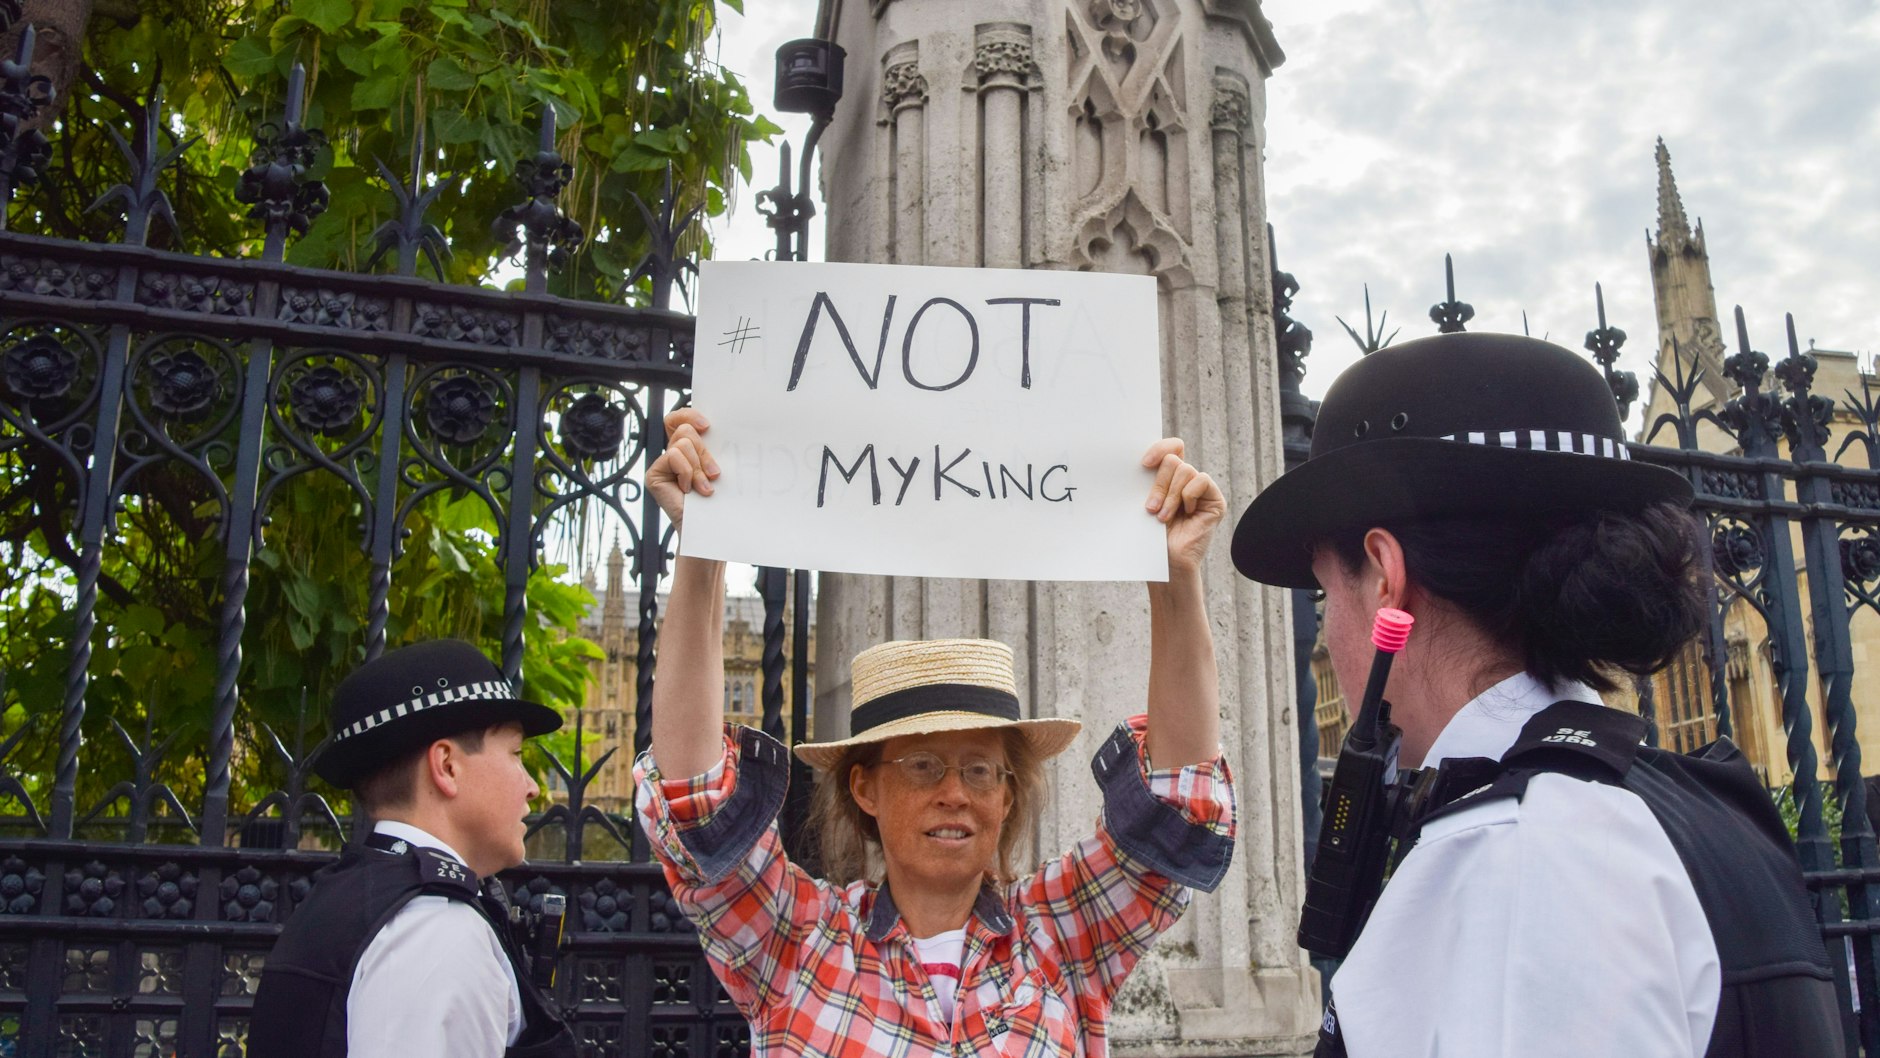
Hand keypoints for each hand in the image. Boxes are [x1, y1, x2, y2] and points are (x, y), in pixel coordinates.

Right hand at [647, 408, 718, 528]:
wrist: (709, 527)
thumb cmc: (717, 499)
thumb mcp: (716, 467)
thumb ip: (711, 448)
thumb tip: (712, 428)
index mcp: (688, 448)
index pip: (680, 418)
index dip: (690, 414)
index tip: (707, 426)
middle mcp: (672, 453)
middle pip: (685, 430)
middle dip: (704, 452)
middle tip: (714, 474)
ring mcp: (662, 464)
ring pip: (683, 443)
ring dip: (698, 467)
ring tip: (704, 487)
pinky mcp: (653, 474)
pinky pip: (673, 456)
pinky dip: (687, 472)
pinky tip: (688, 491)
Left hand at [1141, 438, 1223, 574]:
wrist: (1165, 562)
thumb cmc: (1151, 536)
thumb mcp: (1145, 502)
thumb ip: (1148, 481)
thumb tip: (1143, 461)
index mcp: (1168, 477)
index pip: (1170, 447)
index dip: (1159, 449)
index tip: (1144, 464)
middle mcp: (1186, 480)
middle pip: (1173, 460)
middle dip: (1159, 484)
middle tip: (1150, 508)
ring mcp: (1201, 489)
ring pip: (1185, 470)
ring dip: (1170, 495)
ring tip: (1163, 517)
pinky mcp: (1214, 499)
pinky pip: (1201, 480)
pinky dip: (1189, 495)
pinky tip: (1187, 514)